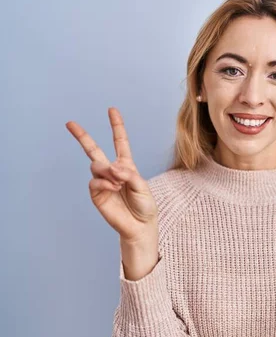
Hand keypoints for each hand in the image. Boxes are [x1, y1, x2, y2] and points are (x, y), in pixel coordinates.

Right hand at [66, 107, 157, 241]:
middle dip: (82, 136)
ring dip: (107, 171)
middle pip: (94, 149)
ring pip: (96, 165)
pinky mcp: (96, 193)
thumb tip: (112, 167)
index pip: (120, 142)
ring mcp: (102, 181)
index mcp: (126, 165)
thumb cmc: (144, 206)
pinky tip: (114, 188)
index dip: (116, 126)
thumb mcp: (142, 186)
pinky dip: (105, 182)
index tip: (111, 110)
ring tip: (118, 182)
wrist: (139, 226)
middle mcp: (112, 171)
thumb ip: (129, 174)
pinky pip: (95, 181)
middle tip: (70, 123)